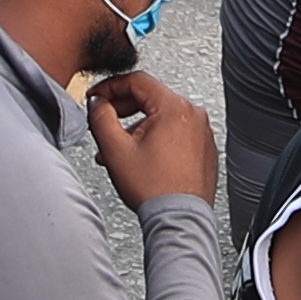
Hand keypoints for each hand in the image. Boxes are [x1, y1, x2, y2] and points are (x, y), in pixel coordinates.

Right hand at [84, 67, 215, 206]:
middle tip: (104, 120)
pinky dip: (154, 139)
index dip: (110, 86)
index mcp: (174, 108)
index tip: (97, 96)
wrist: (179, 218)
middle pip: (150, 98)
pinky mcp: (204, 148)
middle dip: (121, 110)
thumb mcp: (115, 149)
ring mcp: (201, 132)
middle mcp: (193, 115)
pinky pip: (174, 133)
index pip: (137, 80)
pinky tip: (139, 156)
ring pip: (160, 118)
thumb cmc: (154, 189)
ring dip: (135, 129)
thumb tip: (98, 103)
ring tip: (117, 150)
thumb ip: (101, 117)